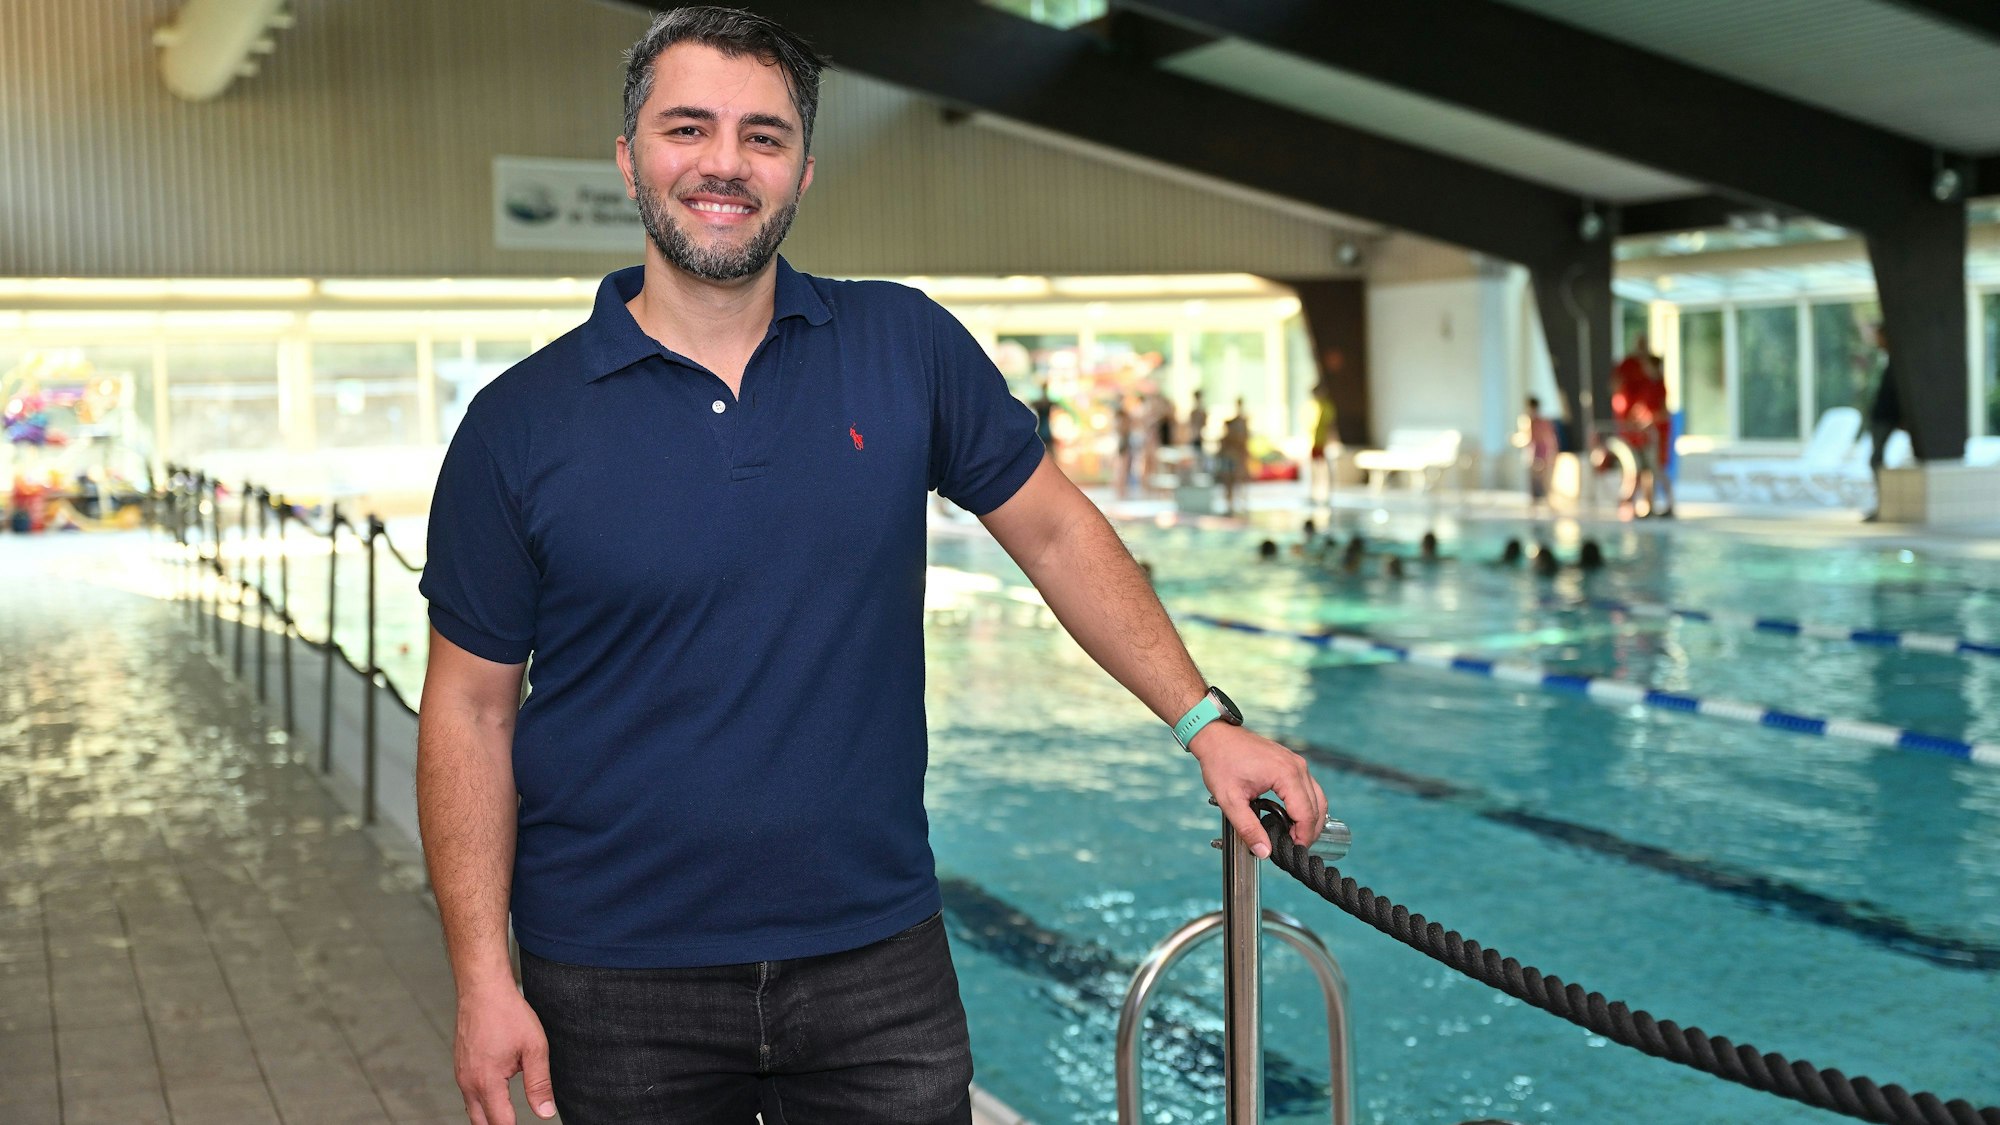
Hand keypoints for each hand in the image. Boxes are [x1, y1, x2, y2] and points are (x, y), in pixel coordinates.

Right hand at [454, 984, 555, 1123]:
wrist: (483, 990)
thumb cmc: (508, 1014)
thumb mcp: (534, 1048)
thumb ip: (539, 1084)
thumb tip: (545, 1112)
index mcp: (487, 1082)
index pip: (501, 1123)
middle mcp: (468, 1083)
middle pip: (481, 1123)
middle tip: (515, 1122)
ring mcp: (461, 1075)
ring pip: (472, 1109)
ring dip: (489, 1115)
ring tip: (507, 1113)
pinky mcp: (459, 1066)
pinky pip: (468, 1094)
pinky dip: (481, 1100)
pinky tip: (496, 1094)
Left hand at [1188, 723, 1326, 857]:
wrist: (1216, 736)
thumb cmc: (1221, 762)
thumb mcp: (1230, 800)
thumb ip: (1248, 828)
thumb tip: (1264, 851)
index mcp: (1286, 774)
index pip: (1307, 814)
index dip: (1303, 837)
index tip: (1292, 851)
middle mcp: (1297, 766)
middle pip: (1317, 807)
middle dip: (1309, 831)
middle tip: (1293, 847)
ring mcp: (1297, 762)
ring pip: (1317, 797)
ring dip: (1310, 819)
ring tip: (1294, 836)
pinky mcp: (1292, 762)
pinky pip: (1309, 788)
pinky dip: (1306, 805)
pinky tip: (1292, 818)